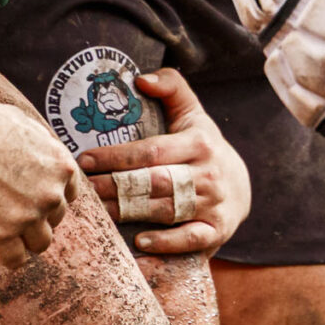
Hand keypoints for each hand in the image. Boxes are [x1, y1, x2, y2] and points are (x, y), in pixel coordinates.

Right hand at [0, 92, 79, 268]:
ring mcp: (28, 216)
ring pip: (40, 243)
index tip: (28, 195)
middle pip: (55, 219)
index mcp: (61, 166)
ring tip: (3, 227)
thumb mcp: (27, 126)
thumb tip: (47, 160)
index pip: (68, 195)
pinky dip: (8, 257)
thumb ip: (43, 149)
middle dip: (36, 216)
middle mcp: (51, 193)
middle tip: (9, 208)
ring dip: (24, 238)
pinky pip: (15, 261)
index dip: (47, 196)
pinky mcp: (0, 235)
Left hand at [77, 70, 250, 256]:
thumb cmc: (204, 147)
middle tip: (83, 190)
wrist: (241, 187)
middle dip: (114, 187)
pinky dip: (165, 244)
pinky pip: (189, 240)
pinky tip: (138, 242)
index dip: (115, 156)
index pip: (151, 151)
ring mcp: (213, 205)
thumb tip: (141, 79)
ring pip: (165, 210)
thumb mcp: (193, 114)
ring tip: (98, 214)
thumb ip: (172, 88)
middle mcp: (208, 174)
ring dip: (128, 215)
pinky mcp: (216, 231)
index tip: (84, 160)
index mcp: (199, 142)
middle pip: (154, 182)